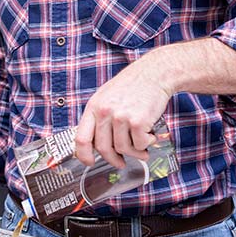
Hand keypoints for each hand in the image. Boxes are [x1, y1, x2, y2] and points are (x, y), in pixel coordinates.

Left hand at [73, 50, 173, 167]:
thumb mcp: (107, 97)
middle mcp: (105, 112)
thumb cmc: (133, 85)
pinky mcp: (138, 122)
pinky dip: (146, 144)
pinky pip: (140, 144)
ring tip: (142, 146)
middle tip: (121, 162)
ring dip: (135, 152)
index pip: (81, 138)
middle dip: (113, 159)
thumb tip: (97, 144)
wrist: (154, 74)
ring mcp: (121, 117)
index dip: (83, 155)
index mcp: (94, 107)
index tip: (90, 162)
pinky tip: (149, 135)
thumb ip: (100, 118)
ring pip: (124, 149)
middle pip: (103, 148)